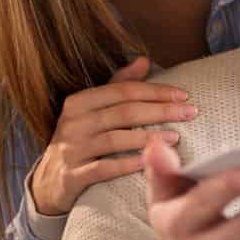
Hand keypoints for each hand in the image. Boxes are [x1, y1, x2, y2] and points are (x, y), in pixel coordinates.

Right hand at [28, 56, 197, 216]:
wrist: (49, 180)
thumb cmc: (80, 139)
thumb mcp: (93, 110)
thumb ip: (118, 85)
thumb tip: (144, 59)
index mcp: (80, 102)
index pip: (124, 91)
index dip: (156, 91)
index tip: (184, 96)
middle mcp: (74, 122)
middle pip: (124, 112)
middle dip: (161, 110)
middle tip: (190, 113)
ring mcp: (72, 149)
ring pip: (115, 139)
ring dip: (148, 137)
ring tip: (175, 137)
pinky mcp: (72, 176)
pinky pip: (104, 168)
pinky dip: (128, 164)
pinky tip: (149, 162)